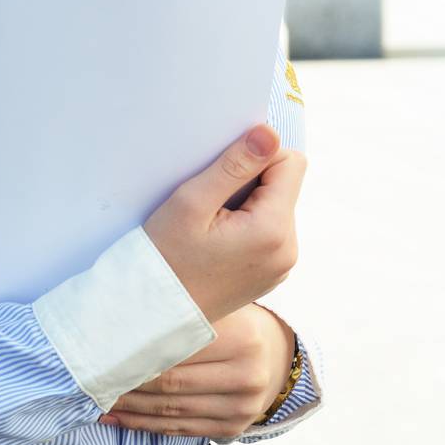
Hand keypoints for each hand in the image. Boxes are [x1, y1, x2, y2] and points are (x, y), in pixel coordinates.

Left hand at [96, 304, 296, 440]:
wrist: (277, 357)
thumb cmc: (236, 323)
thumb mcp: (222, 306)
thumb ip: (184, 307)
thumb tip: (120, 305)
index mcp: (243, 336)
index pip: (178, 347)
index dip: (136, 350)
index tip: (101, 348)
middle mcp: (247, 375)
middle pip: (172, 382)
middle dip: (126, 381)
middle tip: (90, 376)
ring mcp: (242, 406)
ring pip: (171, 410)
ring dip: (129, 407)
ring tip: (95, 399)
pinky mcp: (232, 428)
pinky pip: (179, 429)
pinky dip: (144, 425)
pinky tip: (117, 418)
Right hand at [142, 124, 305, 324]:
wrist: (154, 312)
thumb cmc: (165, 256)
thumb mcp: (192, 202)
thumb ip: (235, 164)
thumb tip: (269, 132)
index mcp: (274, 230)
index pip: (290, 163)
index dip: (256, 158)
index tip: (220, 177)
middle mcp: (289, 250)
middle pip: (284, 186)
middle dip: (250, 183)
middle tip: (209, 205)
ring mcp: (282, 266)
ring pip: (276, 207)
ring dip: (247, 205)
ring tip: (210, 226)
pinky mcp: (271, 274)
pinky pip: (269, 232)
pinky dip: (246, 226)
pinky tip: (216, 241)